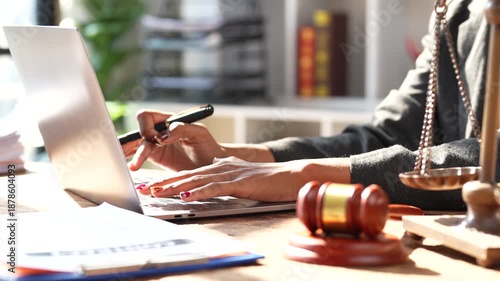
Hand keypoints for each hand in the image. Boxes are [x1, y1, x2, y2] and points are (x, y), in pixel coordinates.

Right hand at [123, 110, 227, 171]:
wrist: (213, 165)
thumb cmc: (209, 146)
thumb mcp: (199, 133)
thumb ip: (180, 129)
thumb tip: (162, 136)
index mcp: (169, 120)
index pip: (147, 117)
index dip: (146, 127)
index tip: (156, 140)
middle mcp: (161, 130)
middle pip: (138, 131)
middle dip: (129, 141)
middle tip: (124, 152)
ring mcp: (157, 145)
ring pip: (136, 145)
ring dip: (127, 151)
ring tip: (122, 162)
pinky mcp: (157, 158)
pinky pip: (140, 156)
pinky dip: (132, 159)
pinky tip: (127, 165)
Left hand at [139, 157, 309, 201]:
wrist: (289, 176)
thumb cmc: (267, 179)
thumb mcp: (242, 174)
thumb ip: (227, 171)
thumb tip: (214, 167)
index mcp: (220, 166)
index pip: (190, 173)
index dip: (170, 179)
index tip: (153, 185)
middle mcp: (221, 167)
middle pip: (188, 175)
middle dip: (165, 182)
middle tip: (146, 188)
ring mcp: (229, 174)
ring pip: (196, 180)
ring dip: (175, 187)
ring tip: (157, 192)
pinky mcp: (238, 182)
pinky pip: (214, 188)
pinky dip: (198, 192)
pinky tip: (186, 196)